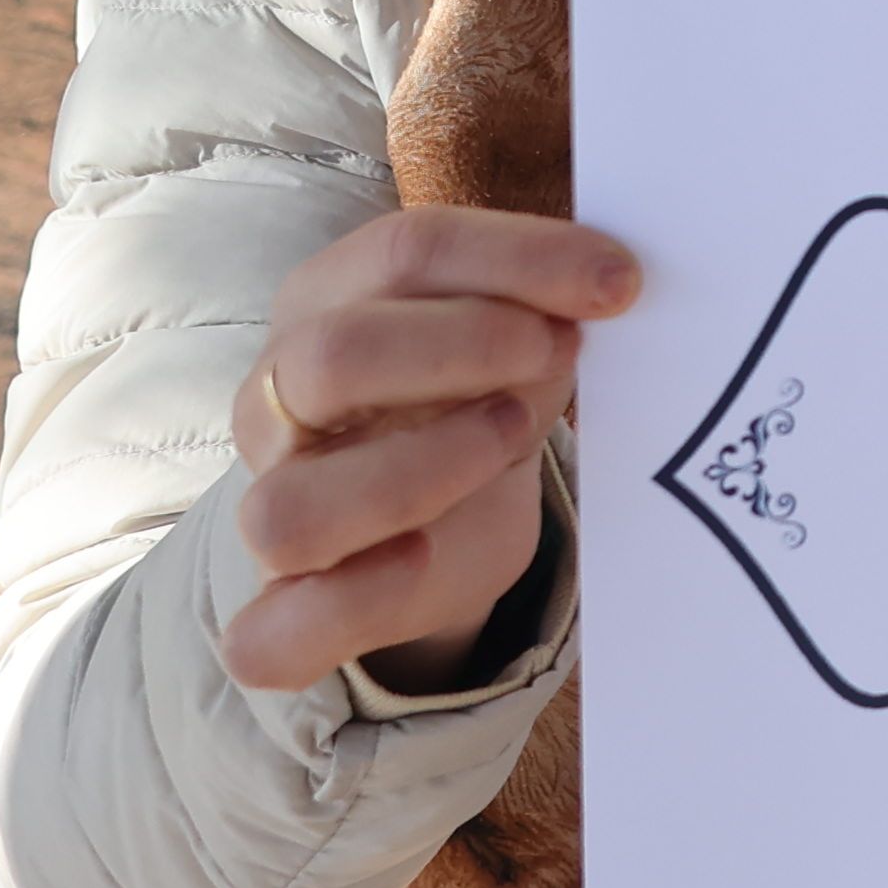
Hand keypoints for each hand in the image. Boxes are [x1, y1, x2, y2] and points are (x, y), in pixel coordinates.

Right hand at [216, 208, 638, 695]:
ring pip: (292, 510)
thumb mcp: (507, 339)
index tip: (618, 283)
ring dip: (420, 471)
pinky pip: (271, 637)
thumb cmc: (469, 404)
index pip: (406, 251)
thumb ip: (537, 305)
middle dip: (467, 346)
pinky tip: (425, 560)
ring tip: (508, 440)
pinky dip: (355, 604)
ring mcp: (269, 511)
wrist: (437, 527)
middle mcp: (273, 405)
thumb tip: (604, 283)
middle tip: (557, 352)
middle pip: (332, 356)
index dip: (521, 259)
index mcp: (321, 305)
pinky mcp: (281, 613)